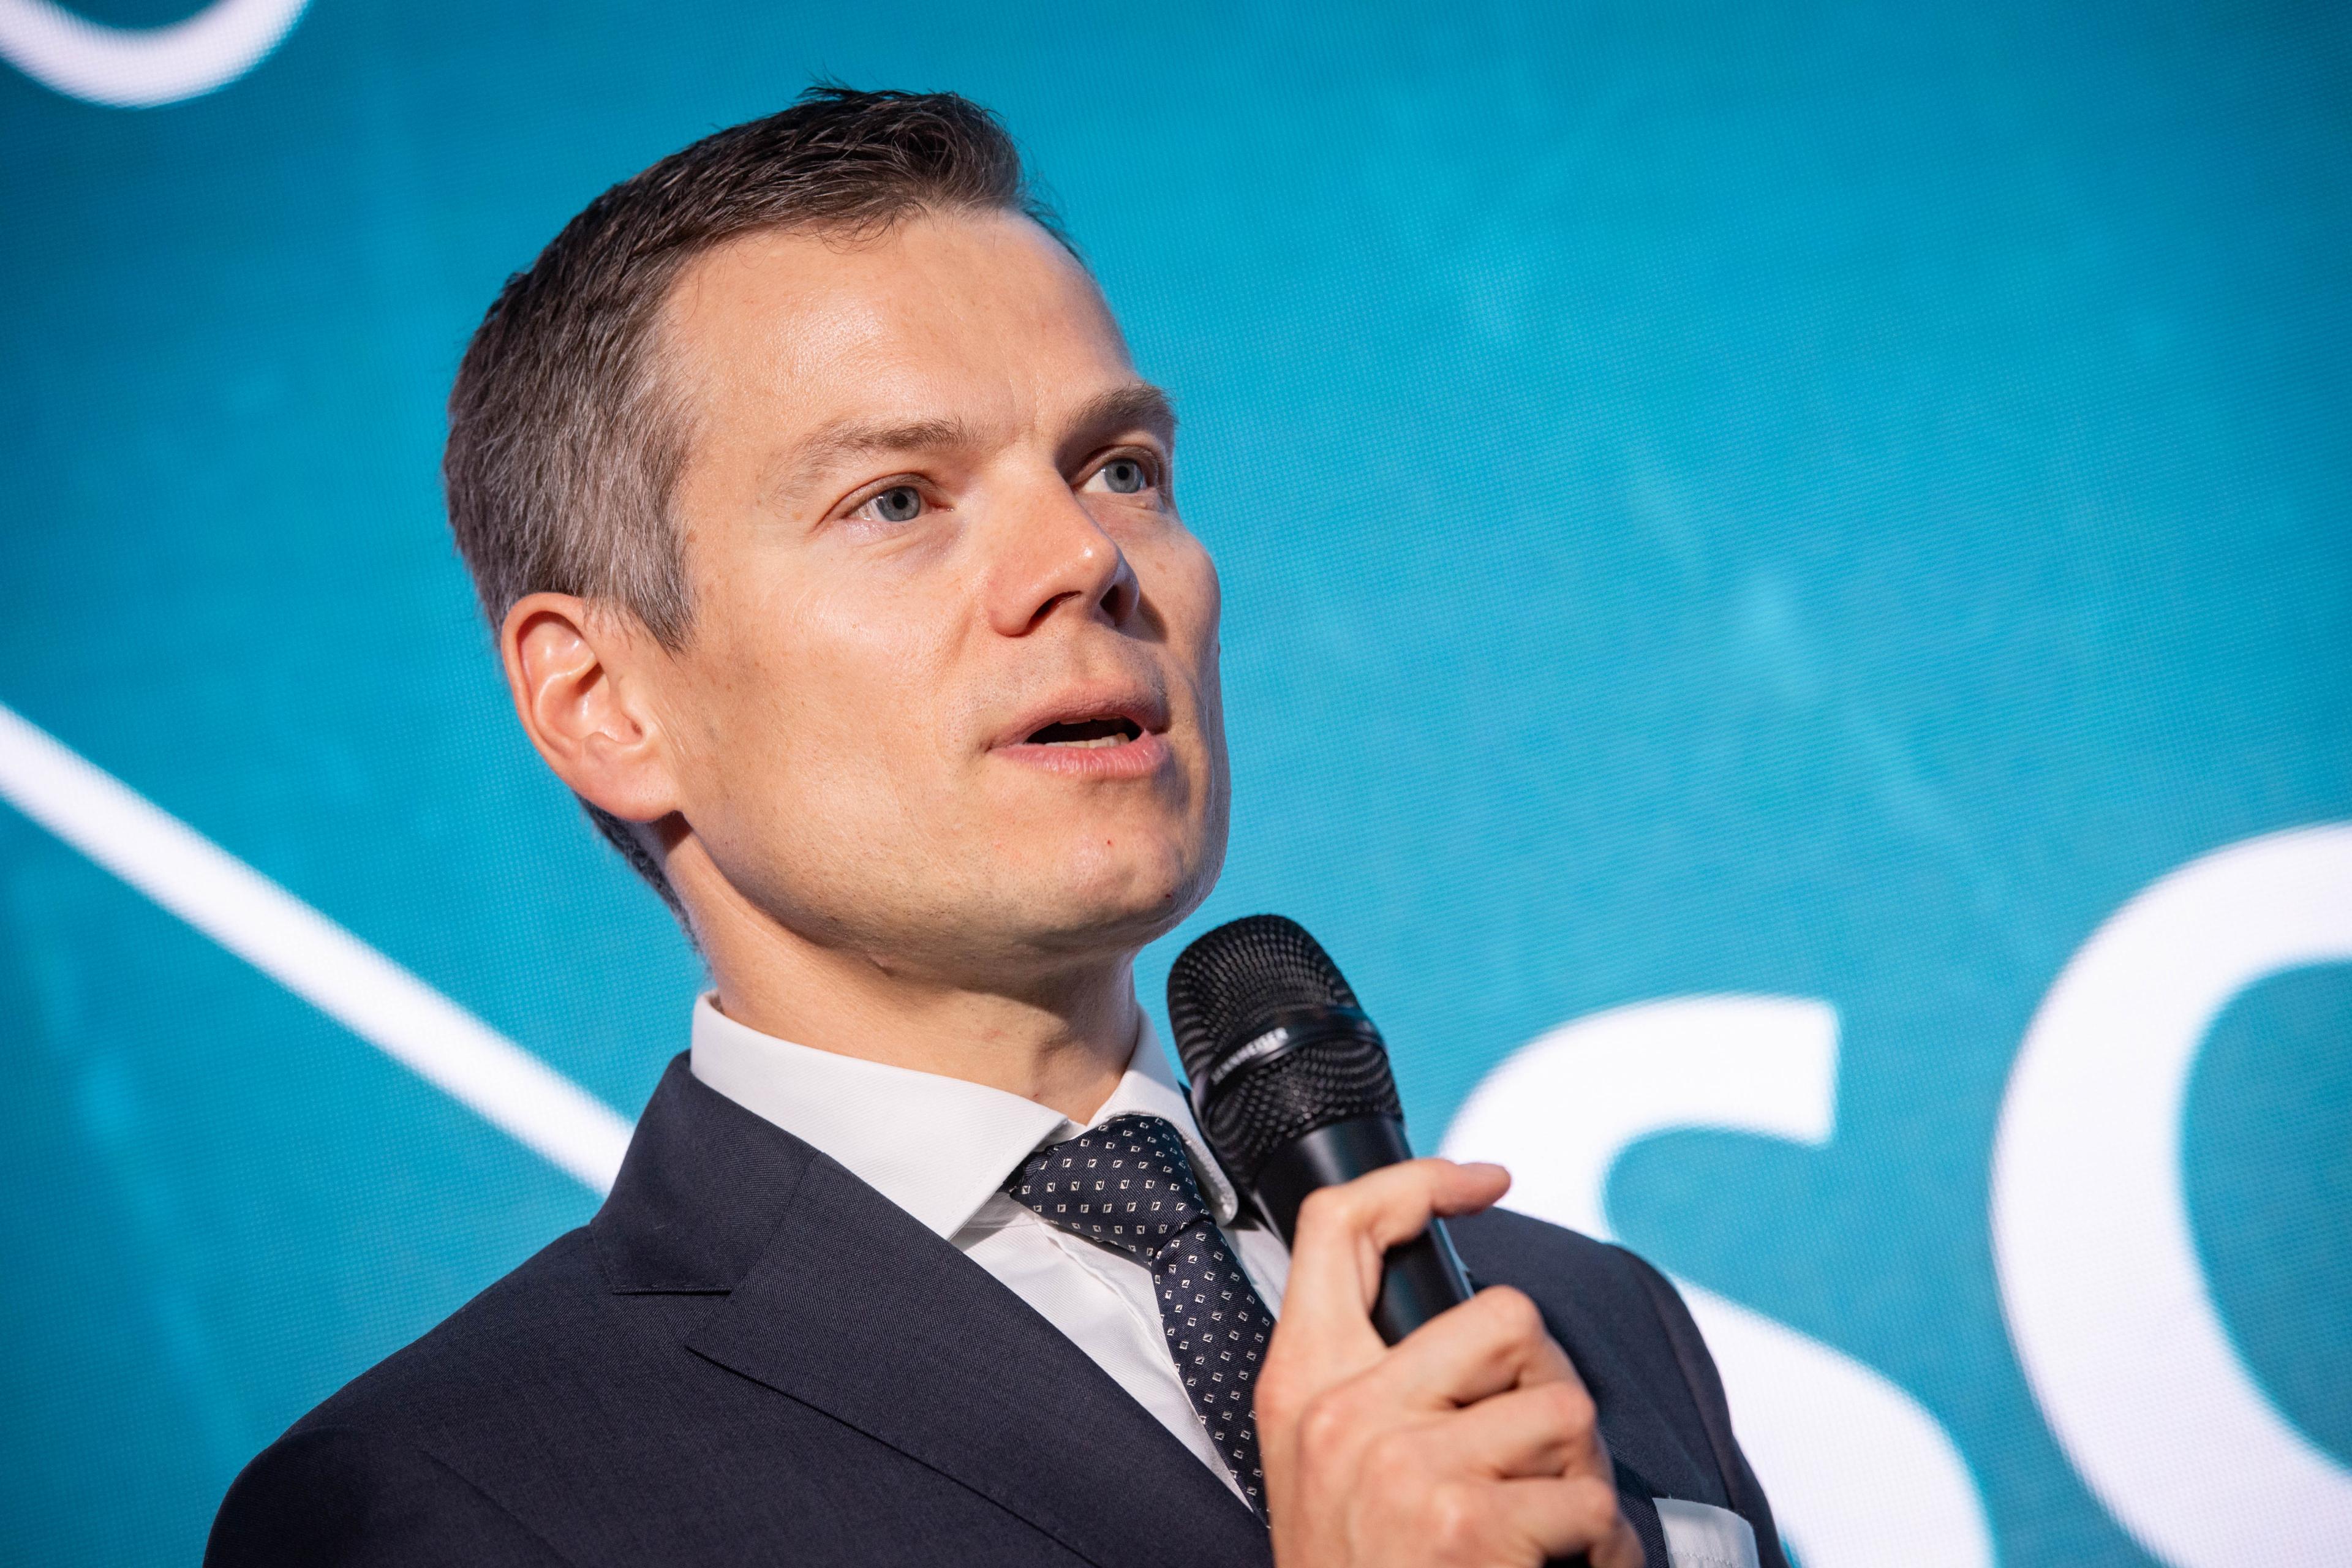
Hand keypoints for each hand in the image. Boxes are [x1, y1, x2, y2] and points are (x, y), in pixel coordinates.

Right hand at [1254, 1160, 1643, 1567]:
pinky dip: (1602, 1547)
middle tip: (1536, 1453)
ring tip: (1548, 1523)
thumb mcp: (1327, 1464)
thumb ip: (1373, 1384)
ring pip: (1565, 1408)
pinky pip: (1588, 1501)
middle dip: (1548, 1382)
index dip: (1418, 1182)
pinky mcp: (1466, 1523)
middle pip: (1504, 1315)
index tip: (1482, 1180)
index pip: (1339, 1229)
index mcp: (1301, 1384)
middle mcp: (1343, 1414)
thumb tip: (1473, 1325)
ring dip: (1581, 1477)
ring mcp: (1403, 1466)